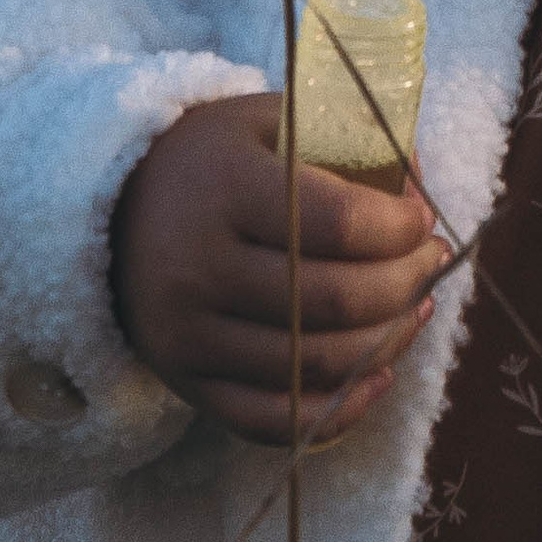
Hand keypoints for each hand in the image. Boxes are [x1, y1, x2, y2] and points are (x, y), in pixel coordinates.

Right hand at [110, 90, 451, 443]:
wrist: (110, 211)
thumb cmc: (213, 160)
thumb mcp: (268, 120)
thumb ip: (346, 140)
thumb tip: (419, 186)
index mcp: (226, 189)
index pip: (340, 222)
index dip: (401, 227)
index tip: (421, 218)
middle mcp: (201, 268)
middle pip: (337, 299)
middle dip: (407, 282)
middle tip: (431, 262)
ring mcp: (190, 335)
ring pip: (317, 364)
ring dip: (390, 340)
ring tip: (415, 306)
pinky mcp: (188, 383)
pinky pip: (275, 421)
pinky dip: (340, 408)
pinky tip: (378, 373)